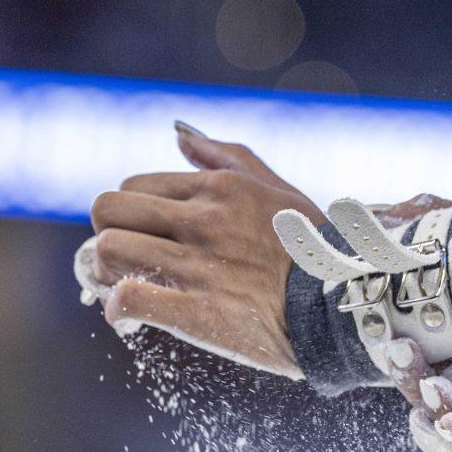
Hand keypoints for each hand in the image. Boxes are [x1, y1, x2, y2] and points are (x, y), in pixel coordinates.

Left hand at [80, 123, 323, 377]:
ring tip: (125, 288)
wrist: (346, 307)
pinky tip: (129, 320)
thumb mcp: (277, 188)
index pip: (132, 185)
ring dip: (105, 273)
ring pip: (107, 249)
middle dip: (107, 233)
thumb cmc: (315, 248)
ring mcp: (198, 266)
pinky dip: (118, 310)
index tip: (145, 238)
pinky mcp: (198, 312)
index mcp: (219, 188)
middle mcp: (204, 220)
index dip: (130, 214)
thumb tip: (179, 131)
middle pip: (106, 209)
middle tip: (125, 259)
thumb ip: (226, 154)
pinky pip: (129, 299)